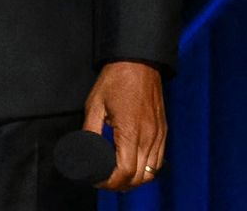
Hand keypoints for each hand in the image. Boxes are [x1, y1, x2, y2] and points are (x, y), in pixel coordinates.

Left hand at [81, 61, 165, 190]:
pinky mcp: (163, 131)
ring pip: (152, 172)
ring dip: (135, 179)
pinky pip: (159, 160)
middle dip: (120, 184)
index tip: (97, 179)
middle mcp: (149, 137)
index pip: (125, 171)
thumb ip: (90, 131)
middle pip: (140, 178)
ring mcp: (159, 135)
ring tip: (117, 176)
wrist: (139, 62)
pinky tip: (132, 165)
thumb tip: (84, 151)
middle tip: (103, 180)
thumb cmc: (116, 80)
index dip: (110, 181)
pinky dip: (146, 169)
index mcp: (131, 131)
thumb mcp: (95, 105)